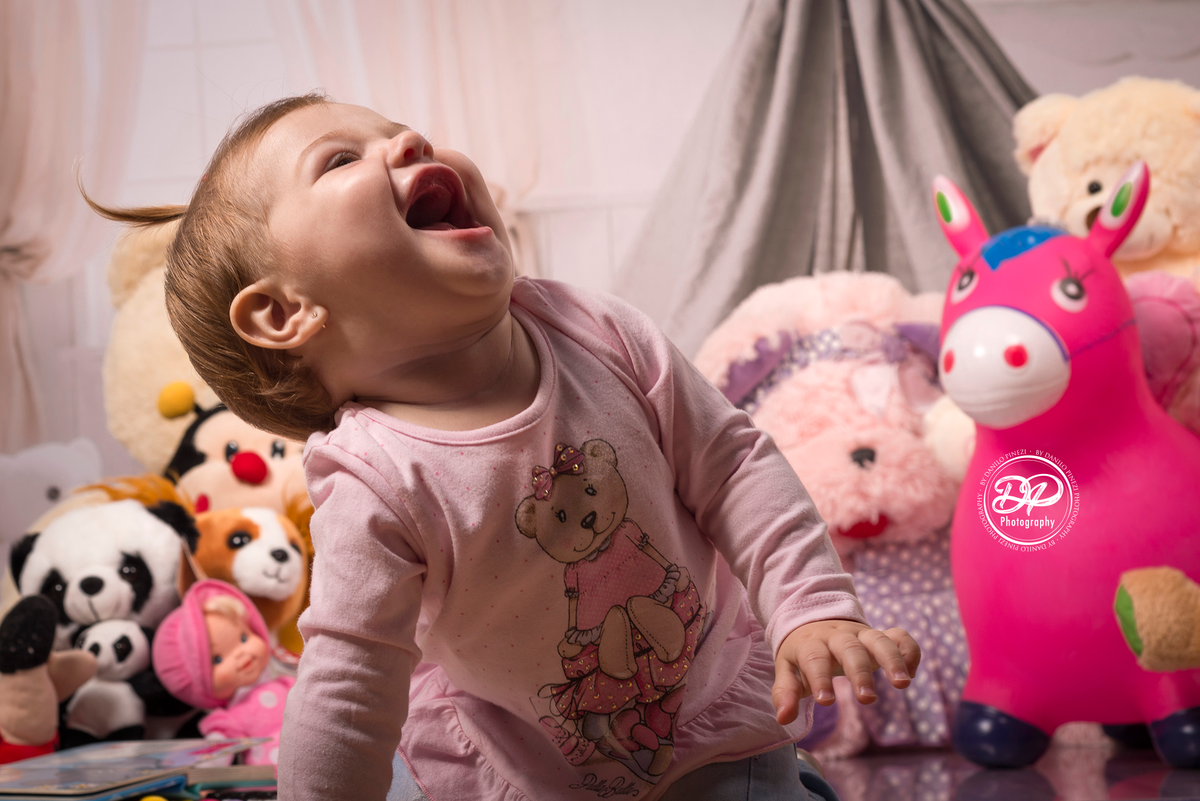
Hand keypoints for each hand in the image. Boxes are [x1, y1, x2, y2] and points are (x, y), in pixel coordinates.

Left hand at [771, 620, 920, 724]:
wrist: (813, 620)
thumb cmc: (800, 654)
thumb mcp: (787, 669)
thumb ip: (785, 692)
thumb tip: (784, 718)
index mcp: (811, 643)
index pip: (815, 658)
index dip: (819, 678)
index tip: (825, 701)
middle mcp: (837, 636)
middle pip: (850, 648)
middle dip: (859, 672)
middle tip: (867, 699)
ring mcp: (861, 634)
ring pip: (879, 640)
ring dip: (892, 660)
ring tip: (902, 684)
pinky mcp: (879, 636)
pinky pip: (899, 636)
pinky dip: (909, 650)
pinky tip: (912, 672)